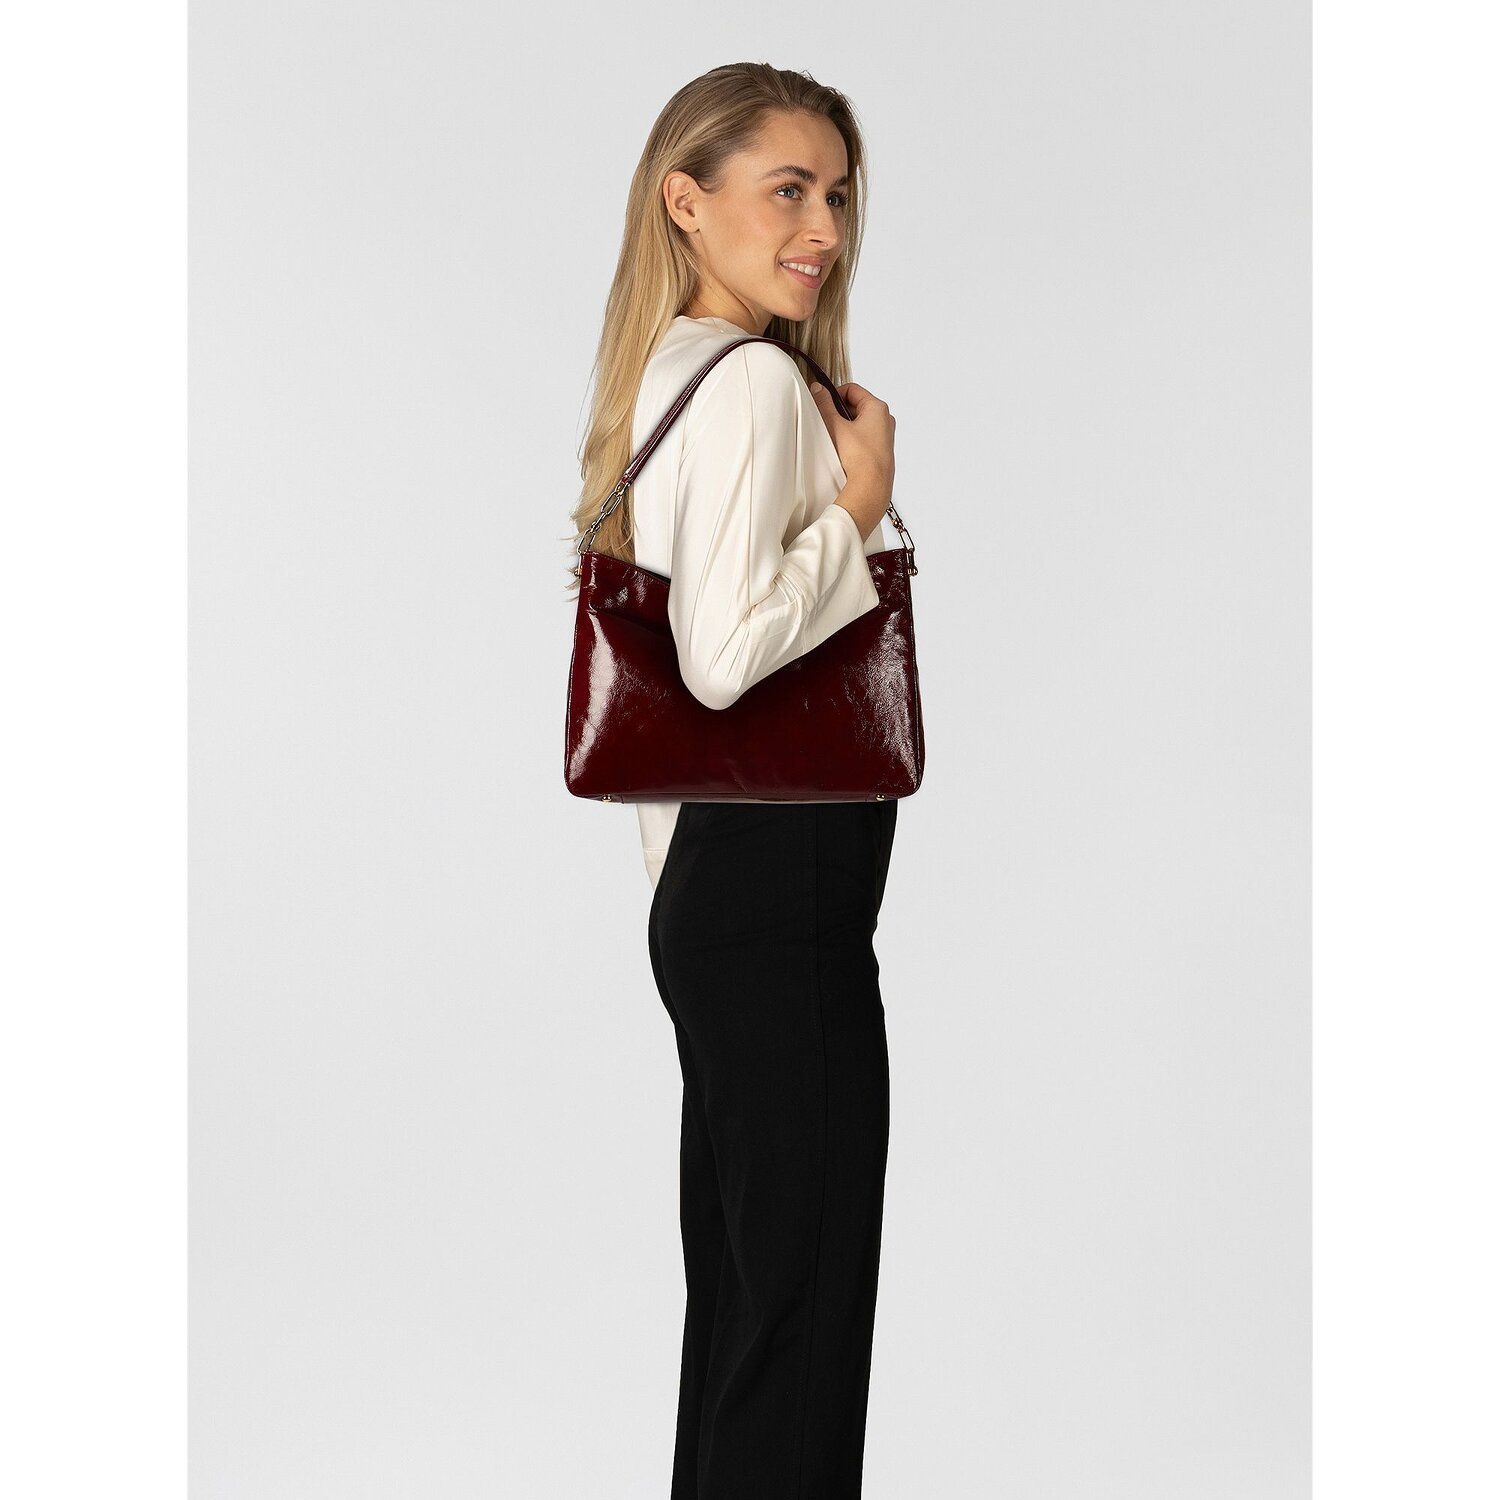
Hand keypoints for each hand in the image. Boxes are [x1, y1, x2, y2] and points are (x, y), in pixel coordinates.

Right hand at [809, 380, 895, 538]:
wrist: (871, 486)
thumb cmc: (860, 457)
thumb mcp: (836, 426)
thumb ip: (825, 404)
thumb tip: (818, 389)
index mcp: (877, 408)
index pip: (852, 389)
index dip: (834, 394)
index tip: (823, 403)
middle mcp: (885, 419)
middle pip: (857, 405)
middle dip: (840, 411)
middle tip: (827, 422)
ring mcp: (885, 435)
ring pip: (860, 422)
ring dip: (846, 426)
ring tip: (835, 438)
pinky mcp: (882, 450)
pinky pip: (865, 436)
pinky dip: (853, 438)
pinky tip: (844, 449)